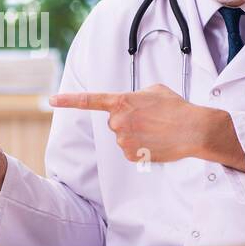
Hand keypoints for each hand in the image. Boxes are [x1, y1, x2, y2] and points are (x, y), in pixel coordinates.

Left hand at [50, 83, 244, 169]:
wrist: (193, 129)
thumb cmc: (176, 108)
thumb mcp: (154, 90)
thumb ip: (135, 95)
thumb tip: (132, 104)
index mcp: (121, 101)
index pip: (89, 100)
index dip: (68, 100)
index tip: (52, 100)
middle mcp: (117, 121)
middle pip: (114, 122)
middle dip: (129, 121)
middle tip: (150, 119)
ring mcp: (123, 139)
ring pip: (123, 138)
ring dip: (137, 135)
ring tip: (157, 130)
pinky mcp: (131, 155)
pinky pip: (131, 151)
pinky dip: (142, 148)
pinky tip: (156, 142)